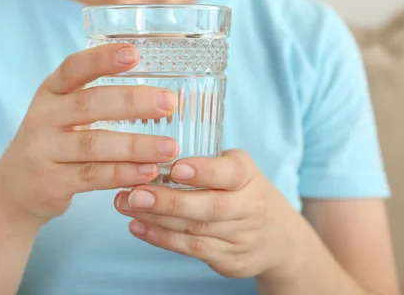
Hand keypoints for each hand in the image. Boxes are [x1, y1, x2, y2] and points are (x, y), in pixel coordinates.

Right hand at [0, 44, 178, 225]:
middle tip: (168, 103)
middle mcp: (42, 118)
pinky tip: (149, 171)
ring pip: (93, 145)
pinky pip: (92, 176)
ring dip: (135, 145)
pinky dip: (123, 173)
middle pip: (88, 104)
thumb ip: (94, 100)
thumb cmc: (52, 143)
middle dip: (132, 102)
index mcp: (49, 93)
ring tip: (170, 147)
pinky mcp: (50, 183)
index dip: (102, 59)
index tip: (134, 53)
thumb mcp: (60, 113)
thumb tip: (156, 91)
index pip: (73, 68)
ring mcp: (43, 152)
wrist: (14, 190)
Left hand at [114, 150, 305, 278]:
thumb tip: (153, 145)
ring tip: (125, 205)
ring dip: (156, 219)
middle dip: (169, 201)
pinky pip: (190, 249)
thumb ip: (205, 158)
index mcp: (248, 176)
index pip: (230, 174)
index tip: (176, 168)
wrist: (280, 238)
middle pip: (209, 207)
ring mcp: (240, 237)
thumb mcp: (236, 167)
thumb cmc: (244, 191)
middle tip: (135, 193)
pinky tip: (137, 226)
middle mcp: (249, 207)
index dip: (204, 171)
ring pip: (194, 230)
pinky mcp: (229, 260)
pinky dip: (161, 238)